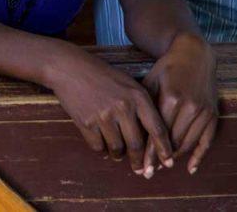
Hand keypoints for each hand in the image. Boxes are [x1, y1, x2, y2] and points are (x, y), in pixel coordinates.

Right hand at [47, 48, 172, 177]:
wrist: (69, 67)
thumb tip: (151, 135)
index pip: (157, 129)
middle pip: (136, 144)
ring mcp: (103, 115)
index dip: (164, 149)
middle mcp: (123, 107)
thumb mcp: (127, 83)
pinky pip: (98, 146)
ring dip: (117, 155)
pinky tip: (101, 143)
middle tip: (140, 170)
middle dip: (139, 161)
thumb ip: (141, 105)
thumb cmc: (100, 74)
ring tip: (117, 153)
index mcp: (138, 96)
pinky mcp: (86, 122)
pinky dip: (101, 149)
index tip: (168, 163)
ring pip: (117, 148)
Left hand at [143, 34, 217, 174]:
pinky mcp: (213, 114)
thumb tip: (130, 132)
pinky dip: (199, 156)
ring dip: (175, 157)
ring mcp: (204, 112)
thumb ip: (143, 107)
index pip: (158, 133)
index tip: (142, 166)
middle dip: (160, 159)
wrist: (193, 55)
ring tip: (162, 167)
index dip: (150, 152)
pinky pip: (207, 140)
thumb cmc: (166, 69)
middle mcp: (190, 107)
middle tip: (149, 171)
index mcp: (171, 99)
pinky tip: (190, 168)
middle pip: (173, 142)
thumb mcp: (150, 82)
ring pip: (189, 143)